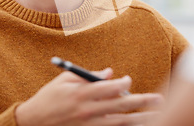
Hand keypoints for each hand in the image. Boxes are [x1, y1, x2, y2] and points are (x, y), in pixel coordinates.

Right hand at [15, 68, 162, 125]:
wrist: (33, 123)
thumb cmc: (49, 97)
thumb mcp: (65, 80)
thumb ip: (89, 76)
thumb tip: (109, 73)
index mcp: (82, 93)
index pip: (109, 88)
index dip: (123, 84)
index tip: (128, 80)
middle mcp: (88, 110)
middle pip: (121, 106)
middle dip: (142, 102)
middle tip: (160, 99)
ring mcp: (89, 124)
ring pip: (120, 122)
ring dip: (140, 119)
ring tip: (157, 117)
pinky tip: (135, 125)